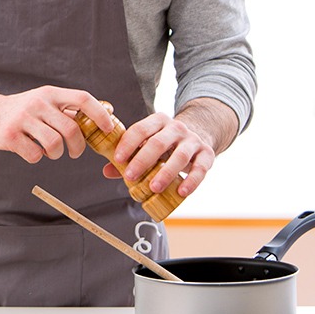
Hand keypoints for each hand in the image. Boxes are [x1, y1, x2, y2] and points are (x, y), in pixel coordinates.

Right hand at [0, 84, 114, 163]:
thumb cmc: (20, 111)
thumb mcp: (42, 101)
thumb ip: (65, 108)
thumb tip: (100, 117)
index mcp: (49, 93)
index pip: (82, 99)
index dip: (99, 114)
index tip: (108, 128)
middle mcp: (37, 103)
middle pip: (71, 128)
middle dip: (78, 147)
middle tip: (75, 153)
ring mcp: (22, 118)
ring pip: (54, 144)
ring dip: (56, 154)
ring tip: (51, 153)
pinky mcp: (9, 135)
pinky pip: (34, 154)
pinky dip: (37, 158)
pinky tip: (32, 151)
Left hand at [107, 100, 233, 196]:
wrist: (200, 132)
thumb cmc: (167, 142)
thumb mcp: (149, 142)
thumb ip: (130, 155)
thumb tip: (107, 171)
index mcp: (158, 121)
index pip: (140, 129)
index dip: (128, 144)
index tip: (117, 159)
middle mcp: (176, 128)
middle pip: (158, 143)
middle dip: (142, 160)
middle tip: (130, 176)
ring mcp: (193, 140)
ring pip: (180, 156)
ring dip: (165, 173)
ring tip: (154, 188)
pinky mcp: (207, 154)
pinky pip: (201, 168)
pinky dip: (191, 181)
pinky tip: (181, 192)